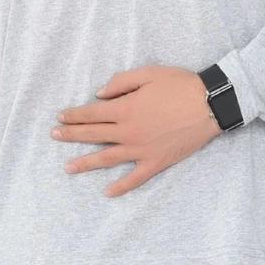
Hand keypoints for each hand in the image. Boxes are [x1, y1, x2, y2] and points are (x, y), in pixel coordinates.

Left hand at [51, 64, 222, 195]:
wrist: (209, 104)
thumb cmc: (180, 85)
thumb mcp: (147, 73)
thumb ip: (120, 83)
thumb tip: (98, 95)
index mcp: (124, 109)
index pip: (91, 113)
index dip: (73, 115)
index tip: (60, 117)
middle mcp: (127, 132)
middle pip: (93, 135)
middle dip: (71, 135)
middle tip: (54, 137)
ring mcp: (140, 149)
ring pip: (107, 158)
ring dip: (85, 163)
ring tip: (68, 167)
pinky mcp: (156, 162)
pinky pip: (135, 178)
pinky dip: (121, 186)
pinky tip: (107, 192)